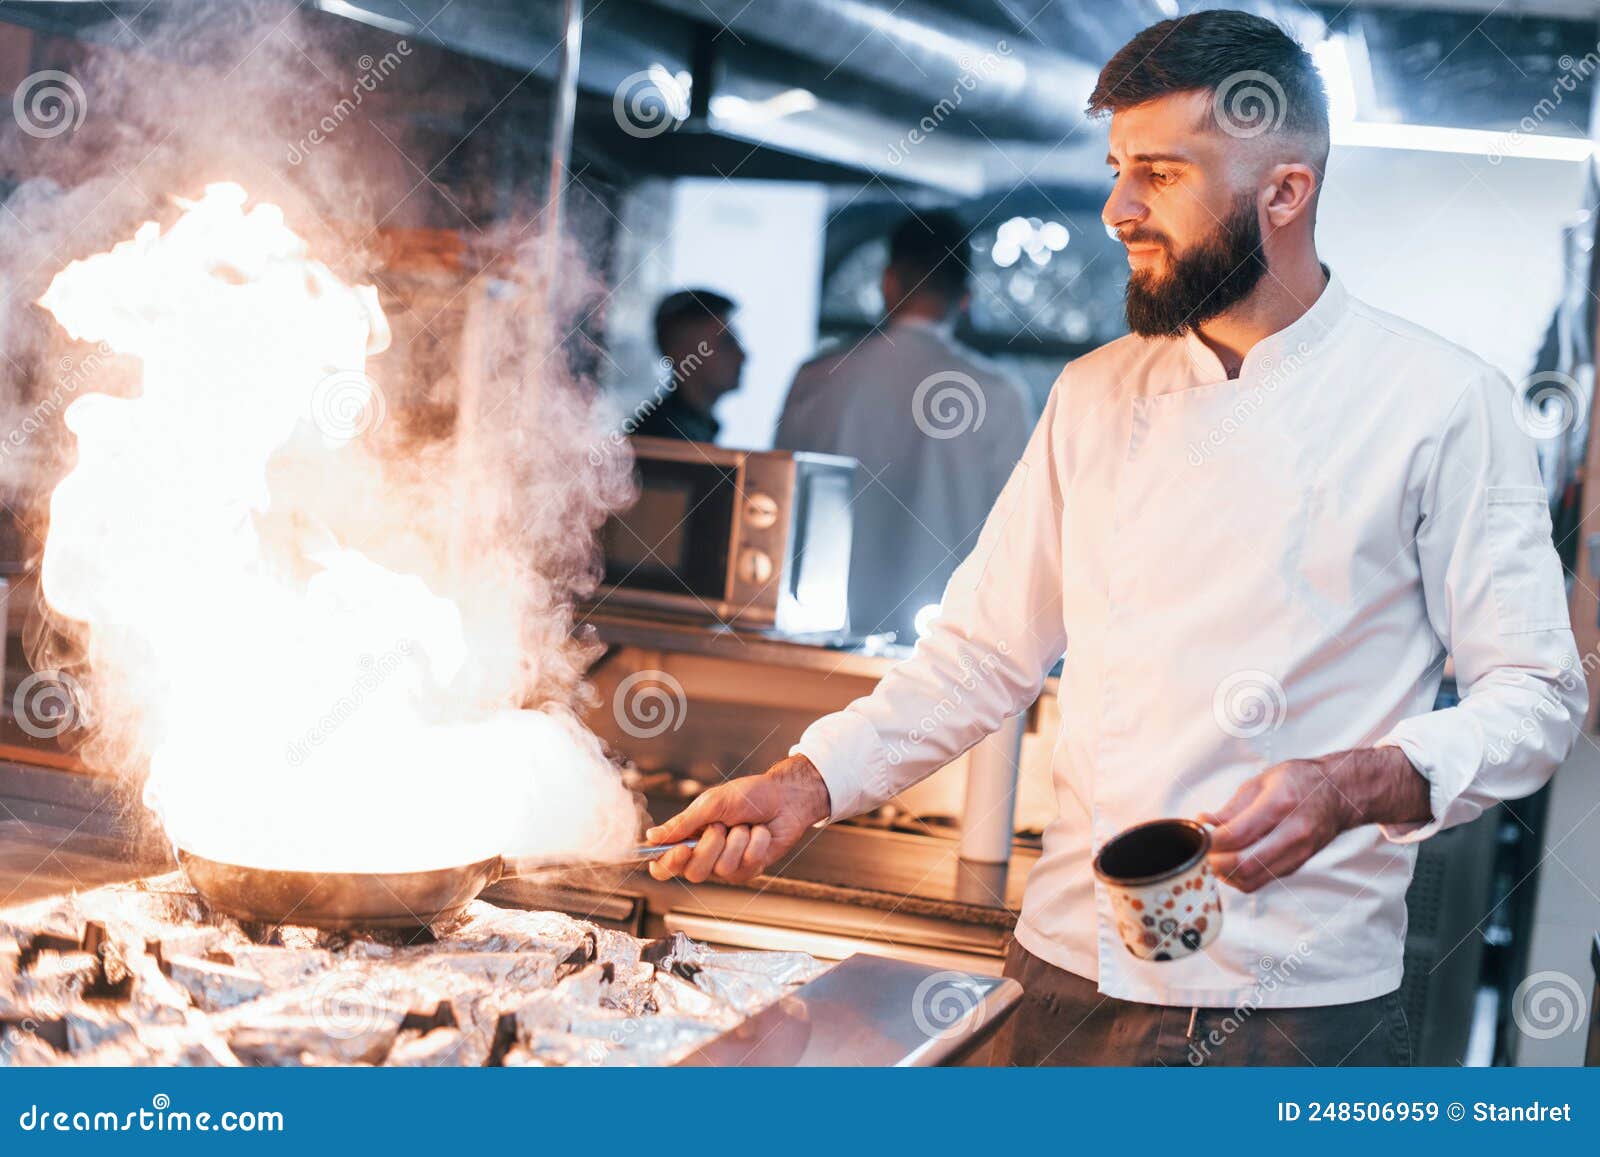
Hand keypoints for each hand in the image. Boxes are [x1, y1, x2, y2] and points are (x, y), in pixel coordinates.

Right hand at [645, 755, 832, 884]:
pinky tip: (760, 832)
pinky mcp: (750, 869)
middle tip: (722, 826)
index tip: (681, 849)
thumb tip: (652, 837)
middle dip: (710, 847)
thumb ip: (682, 823)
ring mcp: (728, 866)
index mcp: (689, 838)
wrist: (784, 797)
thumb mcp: (711, 803)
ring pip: (722, 869)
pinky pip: (747, 864)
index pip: (664, 865)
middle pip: (693, 873)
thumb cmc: (748, 795)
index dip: (666, 864)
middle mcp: (705, 856)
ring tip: (745, 826)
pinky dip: (756, 842)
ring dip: (737, 840)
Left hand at [1198, 747, 1428, 892]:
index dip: (1210, 841)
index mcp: (1280, 804)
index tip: (1199, 836)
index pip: (1236, 835)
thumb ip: (1231, 807)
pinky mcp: (1298, 864)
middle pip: (1244, 865)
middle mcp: (1293, 833)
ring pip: (1252, 880)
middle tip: (1201, 853)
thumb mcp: (1262, 781)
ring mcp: (1298, 852)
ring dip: (1225, 875)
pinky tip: (1231, 863)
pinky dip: (1240, 877)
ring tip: (1213, 859)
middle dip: (1215, 864)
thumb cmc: (1300, 781)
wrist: (1341, 793)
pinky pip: (1263, 880)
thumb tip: (1204, 824)